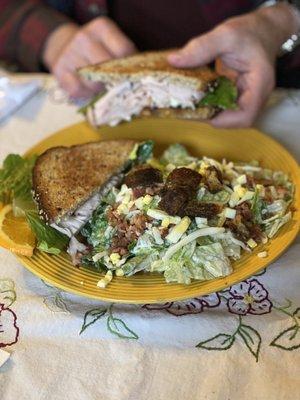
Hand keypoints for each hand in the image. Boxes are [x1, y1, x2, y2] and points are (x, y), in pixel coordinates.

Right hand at [43, 17, 135, 97]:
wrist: (63, 46)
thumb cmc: (97, 51)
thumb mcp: (111, 45)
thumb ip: (126, 58)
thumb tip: (140, 79)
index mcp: (102, 28)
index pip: (124, 51)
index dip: (129, 68)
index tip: (129, 74)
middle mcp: (84, 37)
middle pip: (107, 69)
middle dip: (114, 81)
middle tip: (115, 85)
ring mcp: (69, 53)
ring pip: (93, 83)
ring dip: (99, 90)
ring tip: (100, 87)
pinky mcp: (59, 70)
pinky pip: (77, 90)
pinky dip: (84, 95)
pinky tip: (86, 90)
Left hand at [168, 3, 299, 127]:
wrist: (262, 29)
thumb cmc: (249, 32)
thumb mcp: (225, 34)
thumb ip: (201, 47)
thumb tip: (173, 61)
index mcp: (259, 85)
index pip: (245, 116)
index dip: (222, 120)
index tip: (199, 110)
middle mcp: (255, 97)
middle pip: (234, 120)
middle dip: (209, 117)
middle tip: (186, 107)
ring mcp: (245, 99)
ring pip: (227, 116)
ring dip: (206, 112)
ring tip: (186, 103)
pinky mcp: (235, 97)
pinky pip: (222, 107)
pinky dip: (207, 104)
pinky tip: (192, 96)